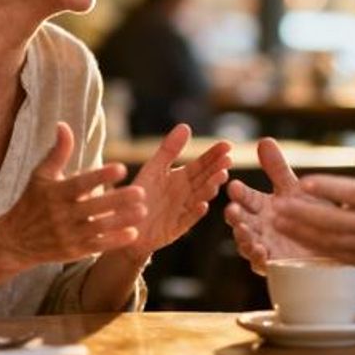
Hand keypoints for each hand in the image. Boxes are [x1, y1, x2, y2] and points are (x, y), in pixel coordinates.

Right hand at [0, 123, 147, 266]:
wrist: (14, 241)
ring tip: (143, 211)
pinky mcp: (73, 251)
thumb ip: (58, 152)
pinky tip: (133, 233)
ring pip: (98, 227)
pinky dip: (114, 241)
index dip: (101, 176)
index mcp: (55, 193)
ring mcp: (67, 234)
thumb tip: (63, 125)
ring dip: (122, 220)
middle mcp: (61, 215)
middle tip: (141, 192)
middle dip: (118, 200)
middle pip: (94, 207)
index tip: (121, 168)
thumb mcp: (41, 175)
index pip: (80, 183)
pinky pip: (97, 246)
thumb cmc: (32, 201)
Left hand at [127, 124, 231, 258]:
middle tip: (228, 161)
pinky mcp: (175, 228)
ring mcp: (182, 211)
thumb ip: (169, 149)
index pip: (202, 164)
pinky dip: (195, 214)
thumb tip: (186, 126)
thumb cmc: (140, 195)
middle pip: (204, 180)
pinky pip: (186, 220)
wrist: (126, 224)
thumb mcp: (154, 168)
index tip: (227, 145)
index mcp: (182, 178)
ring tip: (220, 178)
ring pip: (200, 197)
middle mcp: (186, 194)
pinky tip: (203, 205)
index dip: (214, 155)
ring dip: (210, 188)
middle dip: (217, 170)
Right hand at [224, 138, 315, 274]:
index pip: (245, 197)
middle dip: (235, 215)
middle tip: (232, 210)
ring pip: (246, 242)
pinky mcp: (276, 264)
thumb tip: (264, 140)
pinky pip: (263, 264)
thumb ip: (277, 168)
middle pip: (241, 220)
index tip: (234, 185)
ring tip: (244, 230)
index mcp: (261, 205)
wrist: (333, 241)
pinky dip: (260, 258)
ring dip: (243, 237)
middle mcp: (259, 225)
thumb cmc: (310, 212)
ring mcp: (265, 245)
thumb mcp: (294, 188)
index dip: (239, 193)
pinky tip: (262, 251)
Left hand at [273, 111, 354, 268]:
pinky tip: (293, 237)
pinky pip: (335, 255)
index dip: (327, 189)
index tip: (302, 183)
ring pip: (331, 241)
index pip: (351, 193)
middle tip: (278, 206)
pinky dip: (312, 248)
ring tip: (277, 221)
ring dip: (302, 232)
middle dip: (305, 215)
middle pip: (335, 221)